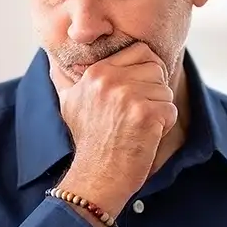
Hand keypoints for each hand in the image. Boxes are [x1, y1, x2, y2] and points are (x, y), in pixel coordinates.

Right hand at [50, 42, 177, 218]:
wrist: (96, 176)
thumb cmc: (87, 141)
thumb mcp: (69, 103)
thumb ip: (68, 78)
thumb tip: (55, 61)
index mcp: (97, 72)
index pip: (140, 51)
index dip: (147, 69)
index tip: (140, 89)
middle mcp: (111, 80)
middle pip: (157, 69)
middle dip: (154, 91)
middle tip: (137, 113)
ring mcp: (129, 96)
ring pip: (165, 90)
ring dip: (159, 110)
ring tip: (138, 127)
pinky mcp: (145, 115)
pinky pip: (170, 110)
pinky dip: (164, 126)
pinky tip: (145, 137)